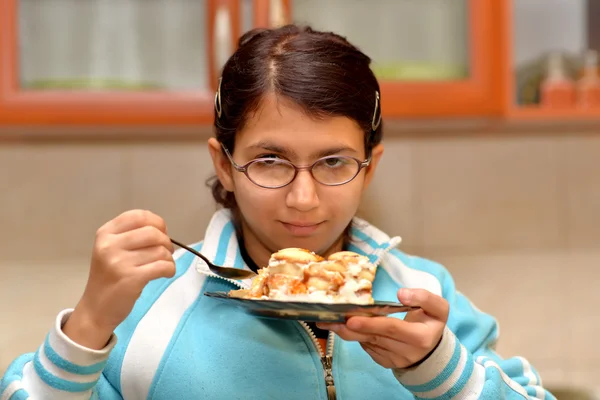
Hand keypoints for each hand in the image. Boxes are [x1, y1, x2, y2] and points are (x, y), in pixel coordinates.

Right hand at [63, 210, 175, 348]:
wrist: (96, 309)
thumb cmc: (108, 278)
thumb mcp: (111, 250)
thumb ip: (131, 236)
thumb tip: (162, 230)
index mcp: (105, 233)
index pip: (139, 216)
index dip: (157, 222)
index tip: (161, 233)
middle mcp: (110, 245)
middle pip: (153, 232)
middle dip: (166, 241)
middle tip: (165, 252)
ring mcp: (119, 262)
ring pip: (160, 250)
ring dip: (168, 258)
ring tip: (163, 266)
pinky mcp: (131, 278)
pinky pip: (163, 266)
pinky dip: (170, 269)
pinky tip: (166, 273)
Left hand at [317, 288, 448, 368]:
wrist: (432, 349)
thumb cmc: (431, 322)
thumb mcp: (437, 307)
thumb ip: (423, 297)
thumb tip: (401, 294)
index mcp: (421, 337)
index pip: (392, 329)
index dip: (372, 323)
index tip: (352, 318)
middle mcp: (407, 352)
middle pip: (375, 337)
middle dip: (351, 328)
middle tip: (330, 320)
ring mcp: (395, 360)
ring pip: (368, 344)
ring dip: (348, 333)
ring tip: (329, 321)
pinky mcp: (385, 362)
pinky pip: (368, 348)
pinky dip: (356, 337)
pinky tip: (344, 327)